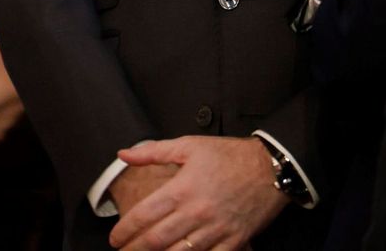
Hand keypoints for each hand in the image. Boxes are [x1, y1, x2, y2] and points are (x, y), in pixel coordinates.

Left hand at [108, 136, 285, 250]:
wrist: (270, 167)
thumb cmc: (228, 155)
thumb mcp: (189, 145)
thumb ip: (153, 152)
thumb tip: (123, 154)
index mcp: (182, 189)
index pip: (145, 215)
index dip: (125, 230)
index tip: (115, 238)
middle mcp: (196, 212)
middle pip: (157, 239)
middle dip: (135, 249)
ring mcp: (215, 229)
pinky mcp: (234, 241)